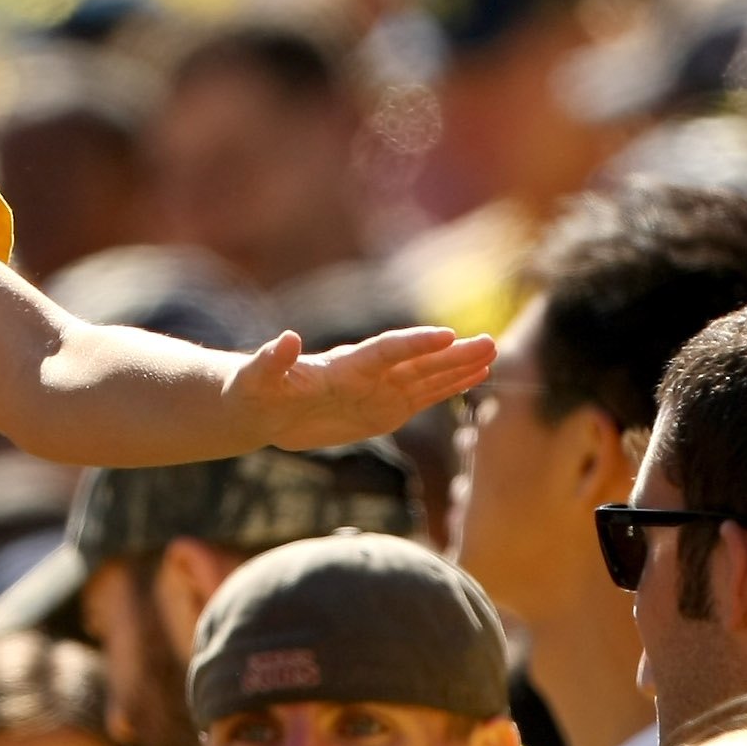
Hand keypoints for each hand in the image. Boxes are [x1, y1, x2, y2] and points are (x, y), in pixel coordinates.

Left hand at [230, 326, 491, 449]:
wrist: (258, 409)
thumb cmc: (253, 391)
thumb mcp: (257, 378)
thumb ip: (272, 361)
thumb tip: (285, 339)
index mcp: (342, 365)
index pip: (386, 350)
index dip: (414, 344)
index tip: (446, 335)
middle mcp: (367, 374)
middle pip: (416, 361)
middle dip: (452, 354)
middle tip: (491, 342)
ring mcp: (378, 390)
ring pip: (426, 377)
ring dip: (459, 368)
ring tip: (493, 355)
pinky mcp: (382, 410)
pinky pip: (422, 397)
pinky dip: (448, 388)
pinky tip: (476, 377)